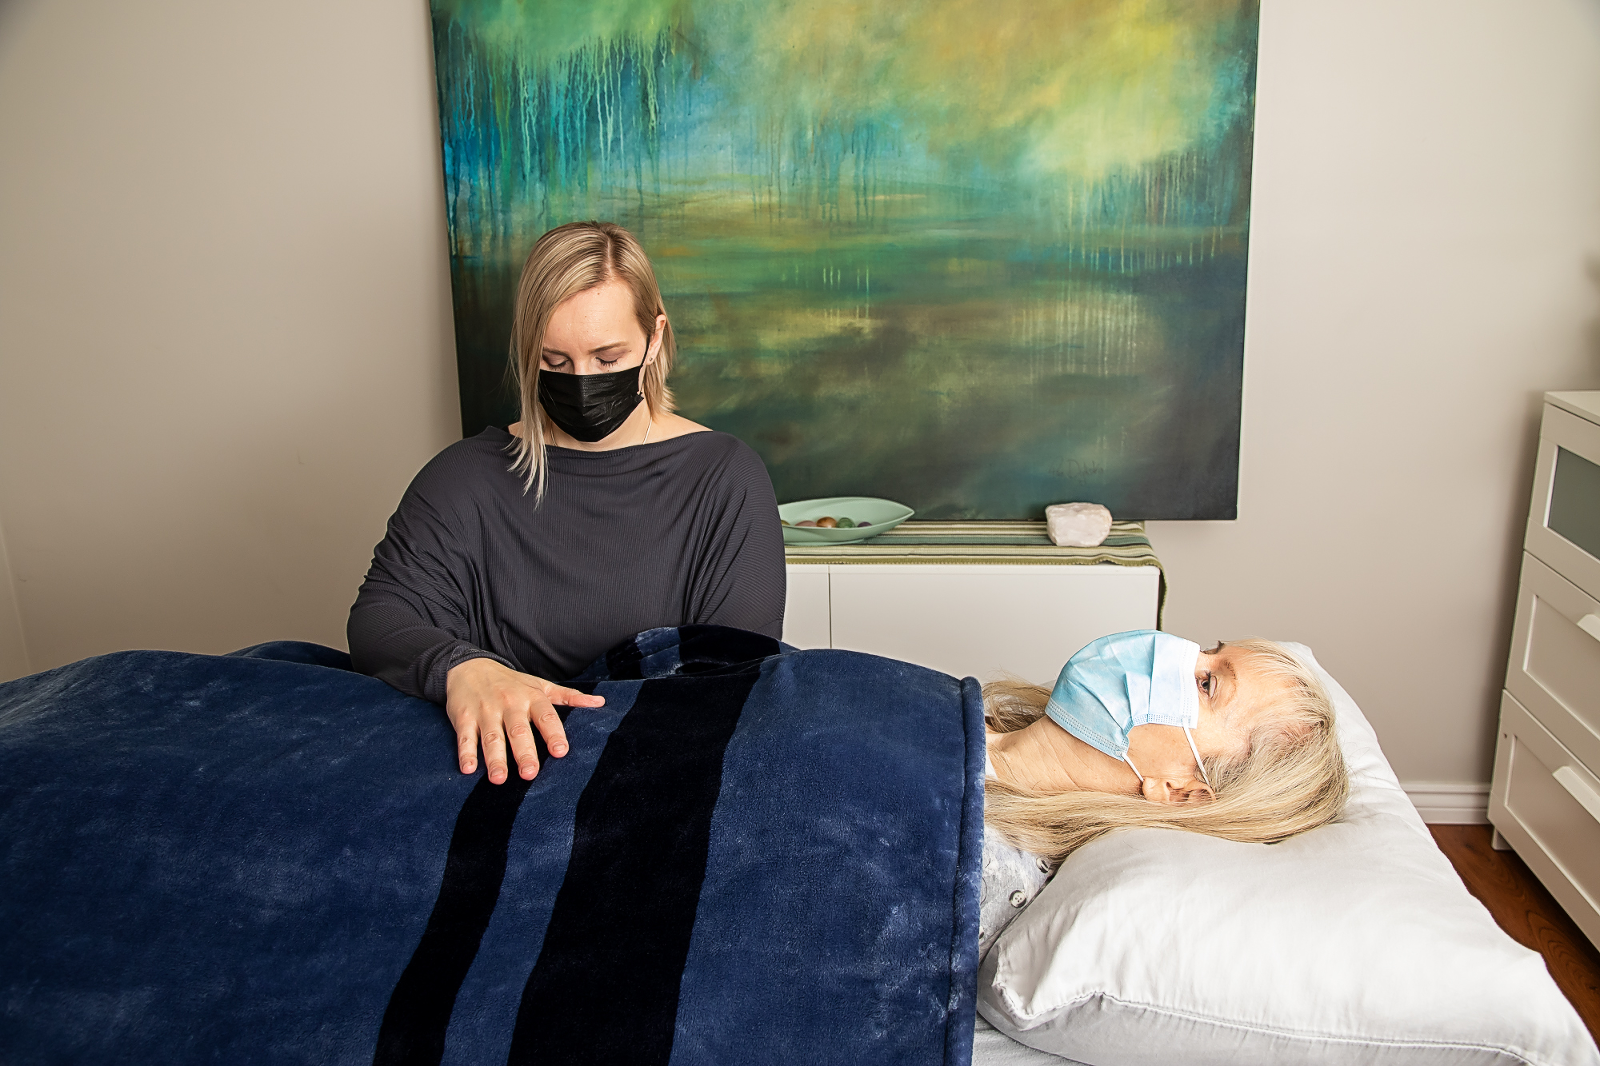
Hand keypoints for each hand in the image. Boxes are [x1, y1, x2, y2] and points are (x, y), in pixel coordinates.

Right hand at [444, 658, 603, 782]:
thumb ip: (568, 697)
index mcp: (531, 697)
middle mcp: (509, 704)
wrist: (469, 666)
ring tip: (499, 778)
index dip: (553, 733)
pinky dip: (466, 752)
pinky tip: (468, 769)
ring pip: (491, 736)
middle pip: (518, 730)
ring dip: (494, 758)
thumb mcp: (539, 685)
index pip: (546, 716)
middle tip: (530, 774)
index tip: (561, 751)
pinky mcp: (463, 717)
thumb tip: (600, 702)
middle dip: (524, 752)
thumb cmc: (510, 682)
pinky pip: (465, 737)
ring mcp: (485, 711)